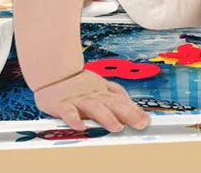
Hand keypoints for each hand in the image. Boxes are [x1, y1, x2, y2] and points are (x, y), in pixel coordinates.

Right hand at [34, 69, 150, 131]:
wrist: (54, 73)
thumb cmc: (78, 84)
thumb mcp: (99, 85)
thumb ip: (114, 94)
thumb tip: (132, 104)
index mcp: (103, 91)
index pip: (122, 100)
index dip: (134, 109)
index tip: (146, 120)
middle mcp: (94, 95)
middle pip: (113, 103)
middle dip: (128, 113)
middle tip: (140, 124)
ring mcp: (79, 99)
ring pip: (95, 107)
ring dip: (107, 117)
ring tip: (117, 127)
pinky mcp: (63, 104)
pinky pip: (69, 112)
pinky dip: (74, 119)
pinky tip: (80, 127)